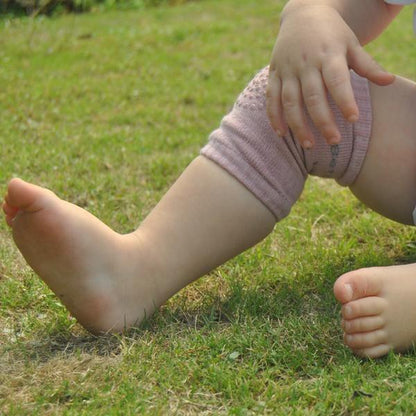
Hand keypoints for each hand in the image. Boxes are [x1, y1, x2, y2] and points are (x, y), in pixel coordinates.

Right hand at [266, 5, 394, 147]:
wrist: (302, 14)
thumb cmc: (332, 34)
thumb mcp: (351, 44)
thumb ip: (367, 65)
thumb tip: (389, 82)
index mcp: (328, 54)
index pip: (337, 80)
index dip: (345, 101)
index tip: (353, 120)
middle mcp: (306, 63)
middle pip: (313, 96)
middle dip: (323, 121)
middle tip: (334, 141)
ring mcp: (287, 70)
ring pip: (290, 101)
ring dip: (298, 125)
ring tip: (308, 145)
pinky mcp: (274, 74)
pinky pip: (271, 98)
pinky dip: (274, 117)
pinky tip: (281, 134)